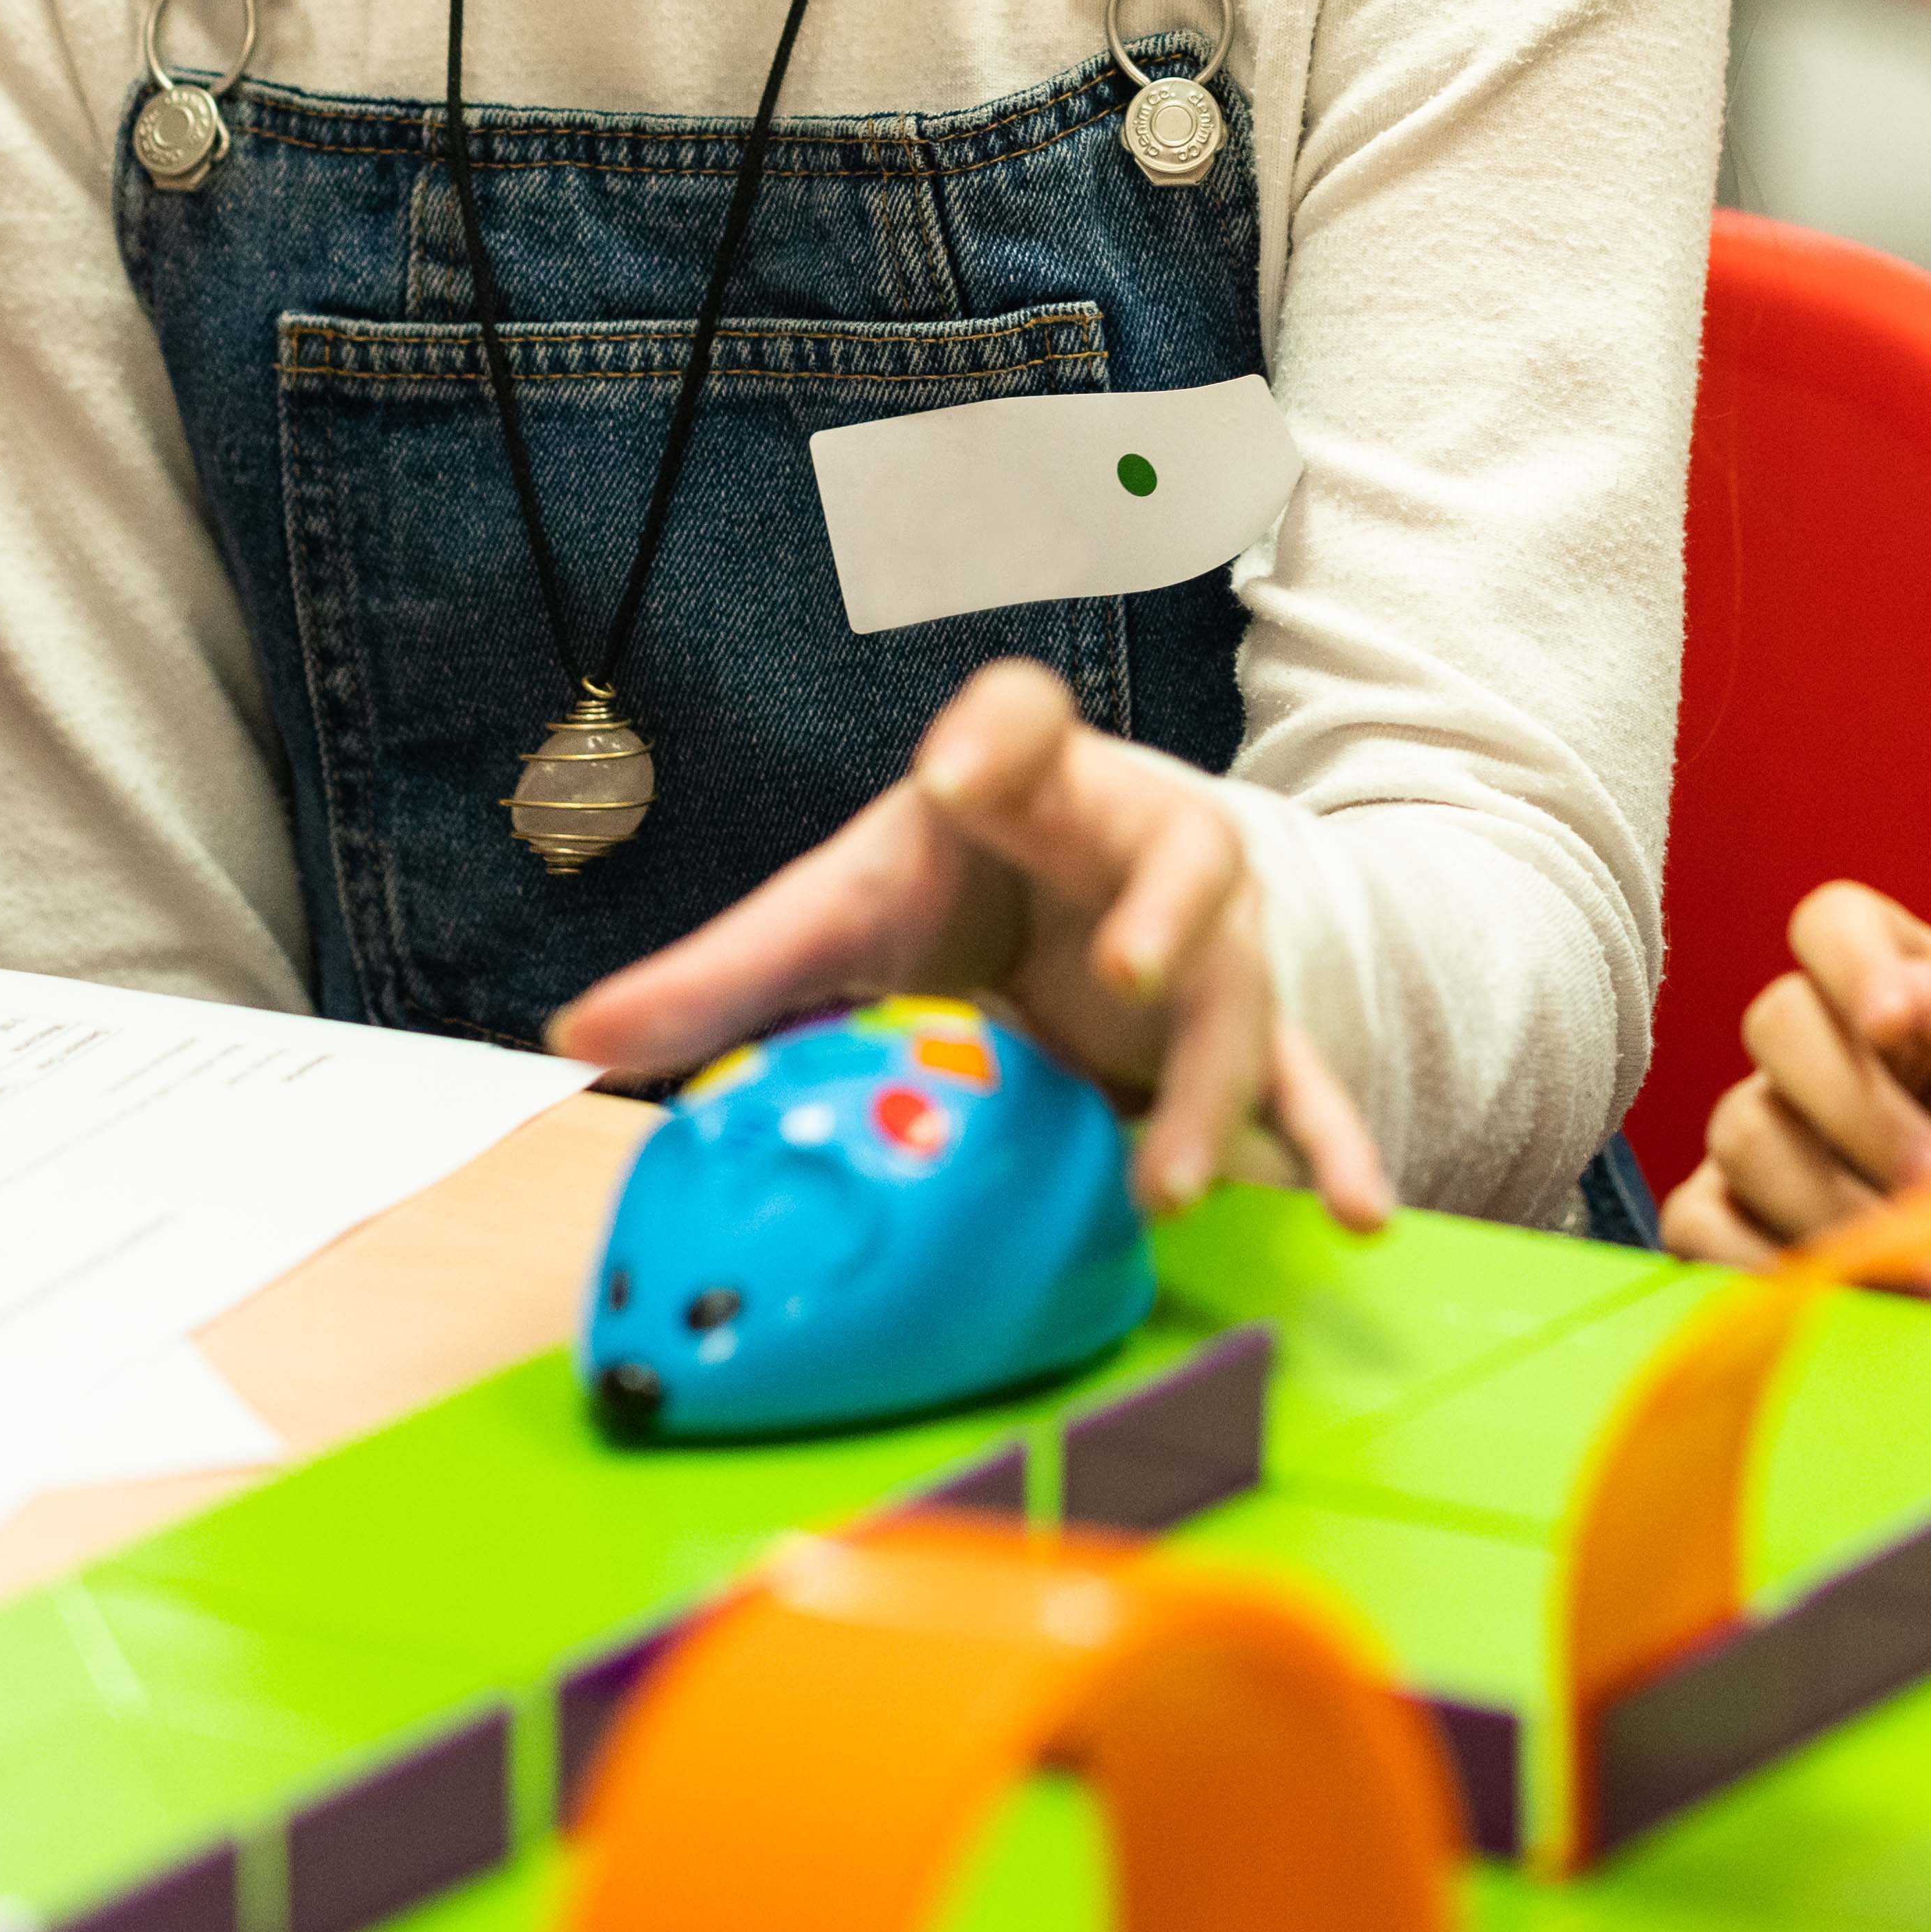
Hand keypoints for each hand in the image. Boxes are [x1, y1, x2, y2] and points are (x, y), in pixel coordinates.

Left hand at [540, 658, 1392, 1228]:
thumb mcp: (841, 915)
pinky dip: (1336, 1145)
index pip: (1024, 717)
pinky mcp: (1242, 1024)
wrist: (1067, 904)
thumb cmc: (951, 889)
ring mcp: (1210, 936)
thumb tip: (570, 1032)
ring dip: (1216, 1083)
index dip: (998, 733)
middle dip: (1165, 914)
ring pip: (1242, 987)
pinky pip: (1303, 1081)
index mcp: (1028, 783)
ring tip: (1167, 1183)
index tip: (954, 769)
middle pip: (1179, 847)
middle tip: (1124, 981)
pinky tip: (1359, 1214)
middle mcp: (1135, 840)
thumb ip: (722, 972)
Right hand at [1656, 879, 1930, 1265]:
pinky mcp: (1722, 1221)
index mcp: (1894, 988)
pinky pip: (1697, 1226)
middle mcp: (1813, 1050)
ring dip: (1834, 1205)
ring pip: (1744, 1131)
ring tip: (1930, 1271)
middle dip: (1864, 1114)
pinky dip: (1764, 1266)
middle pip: (1777, 1023)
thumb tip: (1915, 1000)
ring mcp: (1760, 1134)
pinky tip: (1844, 1300)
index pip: (1834, 922)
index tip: (1896, 1024)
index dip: (1852, 962)